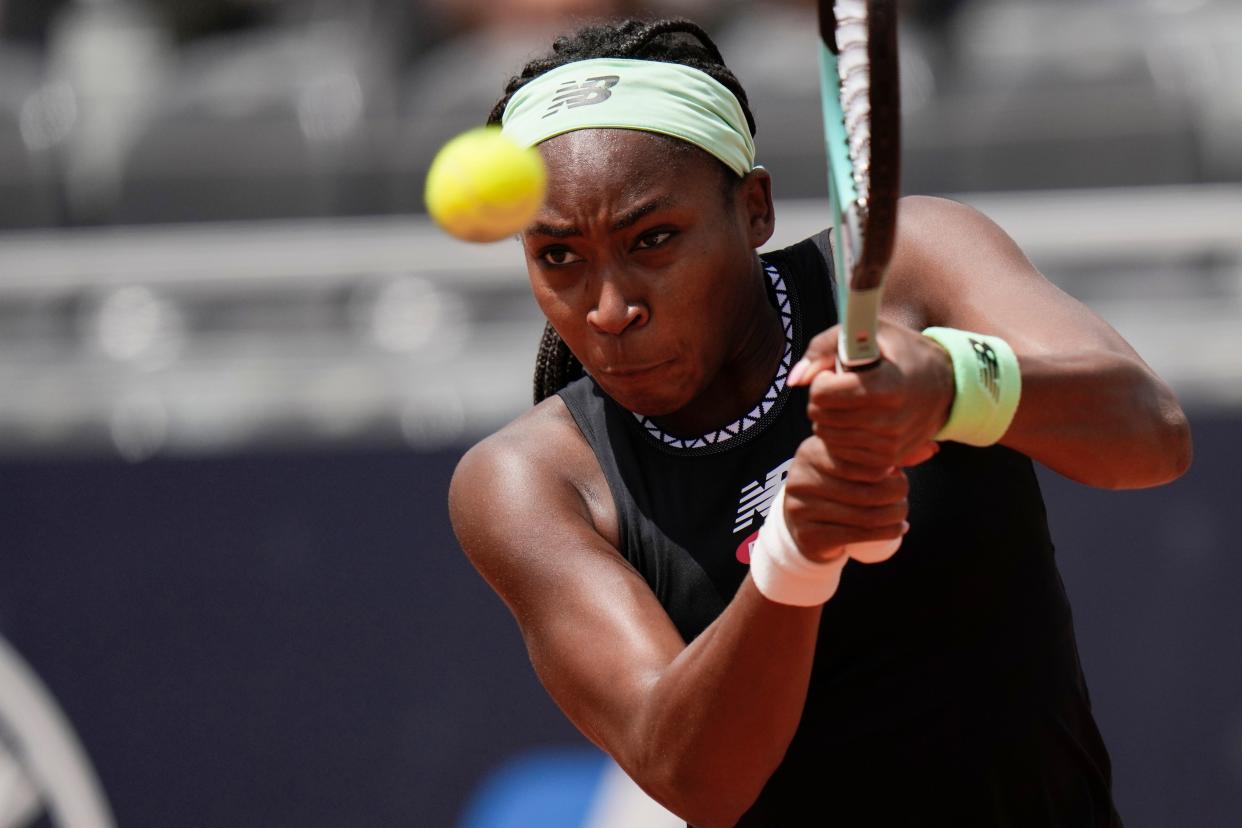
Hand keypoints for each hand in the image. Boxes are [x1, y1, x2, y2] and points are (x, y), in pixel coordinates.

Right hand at [782, 435, 908, 563]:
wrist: (805, 527)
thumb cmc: (837, 487)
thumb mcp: (853, 463)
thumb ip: (887, 452)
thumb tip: (931, 449)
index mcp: (810, 451)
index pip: (858, 459)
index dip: (885, 468)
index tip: (896, 473)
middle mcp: (800, 478)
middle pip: (864, 489)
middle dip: (896, 494)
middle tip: (904, 496)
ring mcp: (801, 509)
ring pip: (864, 515)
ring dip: (895, 516)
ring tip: (902, 513)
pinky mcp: (808, 535)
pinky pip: (857, 535)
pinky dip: (886, 533)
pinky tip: (897, 529)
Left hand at [789, 321, 953, 469]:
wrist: (946, 385)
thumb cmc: (899, 353)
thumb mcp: (866, 333)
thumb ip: (822, 349)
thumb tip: (794, 381)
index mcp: (886, 386)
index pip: (822, 393)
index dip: (823, 379)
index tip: (838, 372)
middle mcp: (890, 420)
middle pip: (820, 417)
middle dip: (823, 399)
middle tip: (844, 388)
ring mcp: (890, 445)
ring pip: (826, 437)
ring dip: (830, 419)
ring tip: (853, 403)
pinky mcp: (889, 461)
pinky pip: (841, 455)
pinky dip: (842, 438)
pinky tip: (857, 423)